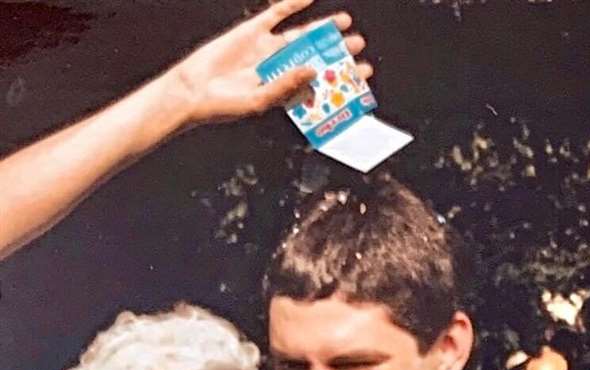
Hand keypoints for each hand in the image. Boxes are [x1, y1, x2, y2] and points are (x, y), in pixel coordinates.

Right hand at [157, 0, 372, 128]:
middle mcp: (282, 68)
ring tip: (344, 22)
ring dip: (323, 27)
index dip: (344, 75)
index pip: (324, 80)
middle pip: (318, 55)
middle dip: (338, 49)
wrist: (191, 92)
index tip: (365, 71)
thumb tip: (313, 69)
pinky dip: (292, 5)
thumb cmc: (224, 106)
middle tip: (358, 43)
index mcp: (289, 89)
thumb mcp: (260, 101)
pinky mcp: (252, 31)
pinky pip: (276, 14)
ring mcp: (268, 48)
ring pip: (302, 35)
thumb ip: (286, 85)